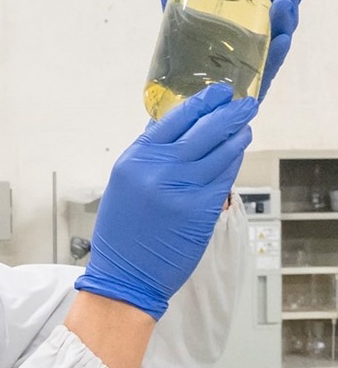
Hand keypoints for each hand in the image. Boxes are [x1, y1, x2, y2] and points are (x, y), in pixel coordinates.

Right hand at [74, 84, 256, 319]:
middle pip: (204, 129)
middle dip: (229, 113)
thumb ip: (147, 155)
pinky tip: (237, 153)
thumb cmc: (122, 232)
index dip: (202, 102)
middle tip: (243, 104)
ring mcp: (182, 189)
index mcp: (134, 160)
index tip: (218, 93)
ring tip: (245, 127)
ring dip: (237, 135)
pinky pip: (225, 176)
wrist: (125, 274)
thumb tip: (175, 128)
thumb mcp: (123, 184)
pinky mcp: (202, 209)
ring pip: (221, 151)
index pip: (174, 118)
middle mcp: (158, 170)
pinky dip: (233, 161)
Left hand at [159, 0, 304, 101]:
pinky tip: (282, 40)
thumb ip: (176, 12)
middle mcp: (256, 52)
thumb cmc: (183, 73)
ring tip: (282, 5)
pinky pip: (267, 72)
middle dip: (288, 2)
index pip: (273, 11)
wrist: (173, 113)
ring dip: (285, 23)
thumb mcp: (181, 38)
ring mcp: (253, 71)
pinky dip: (276, 54)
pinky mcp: (248, 90)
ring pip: (279, 45)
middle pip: (281, 25)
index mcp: (247, 37)